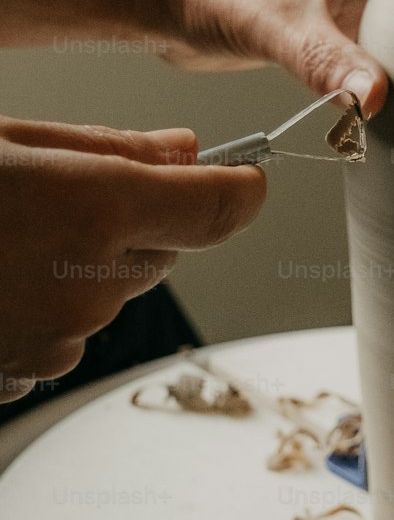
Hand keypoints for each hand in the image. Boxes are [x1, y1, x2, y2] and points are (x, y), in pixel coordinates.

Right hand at [0, 117, 264, 402]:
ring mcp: (58, 341)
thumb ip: (104, 147)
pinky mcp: (24, 376)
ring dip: (77, 273)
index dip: (238, 189)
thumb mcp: (7, 142)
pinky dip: (40, 311)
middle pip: (158, 255)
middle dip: (128, 227)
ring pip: (109, 297)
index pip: (216, 210)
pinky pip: (63, 335)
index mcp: (91, 214)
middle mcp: (89, 289)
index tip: (244, 177)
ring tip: (6, 241)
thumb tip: (183, 150)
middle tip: (54, 202)